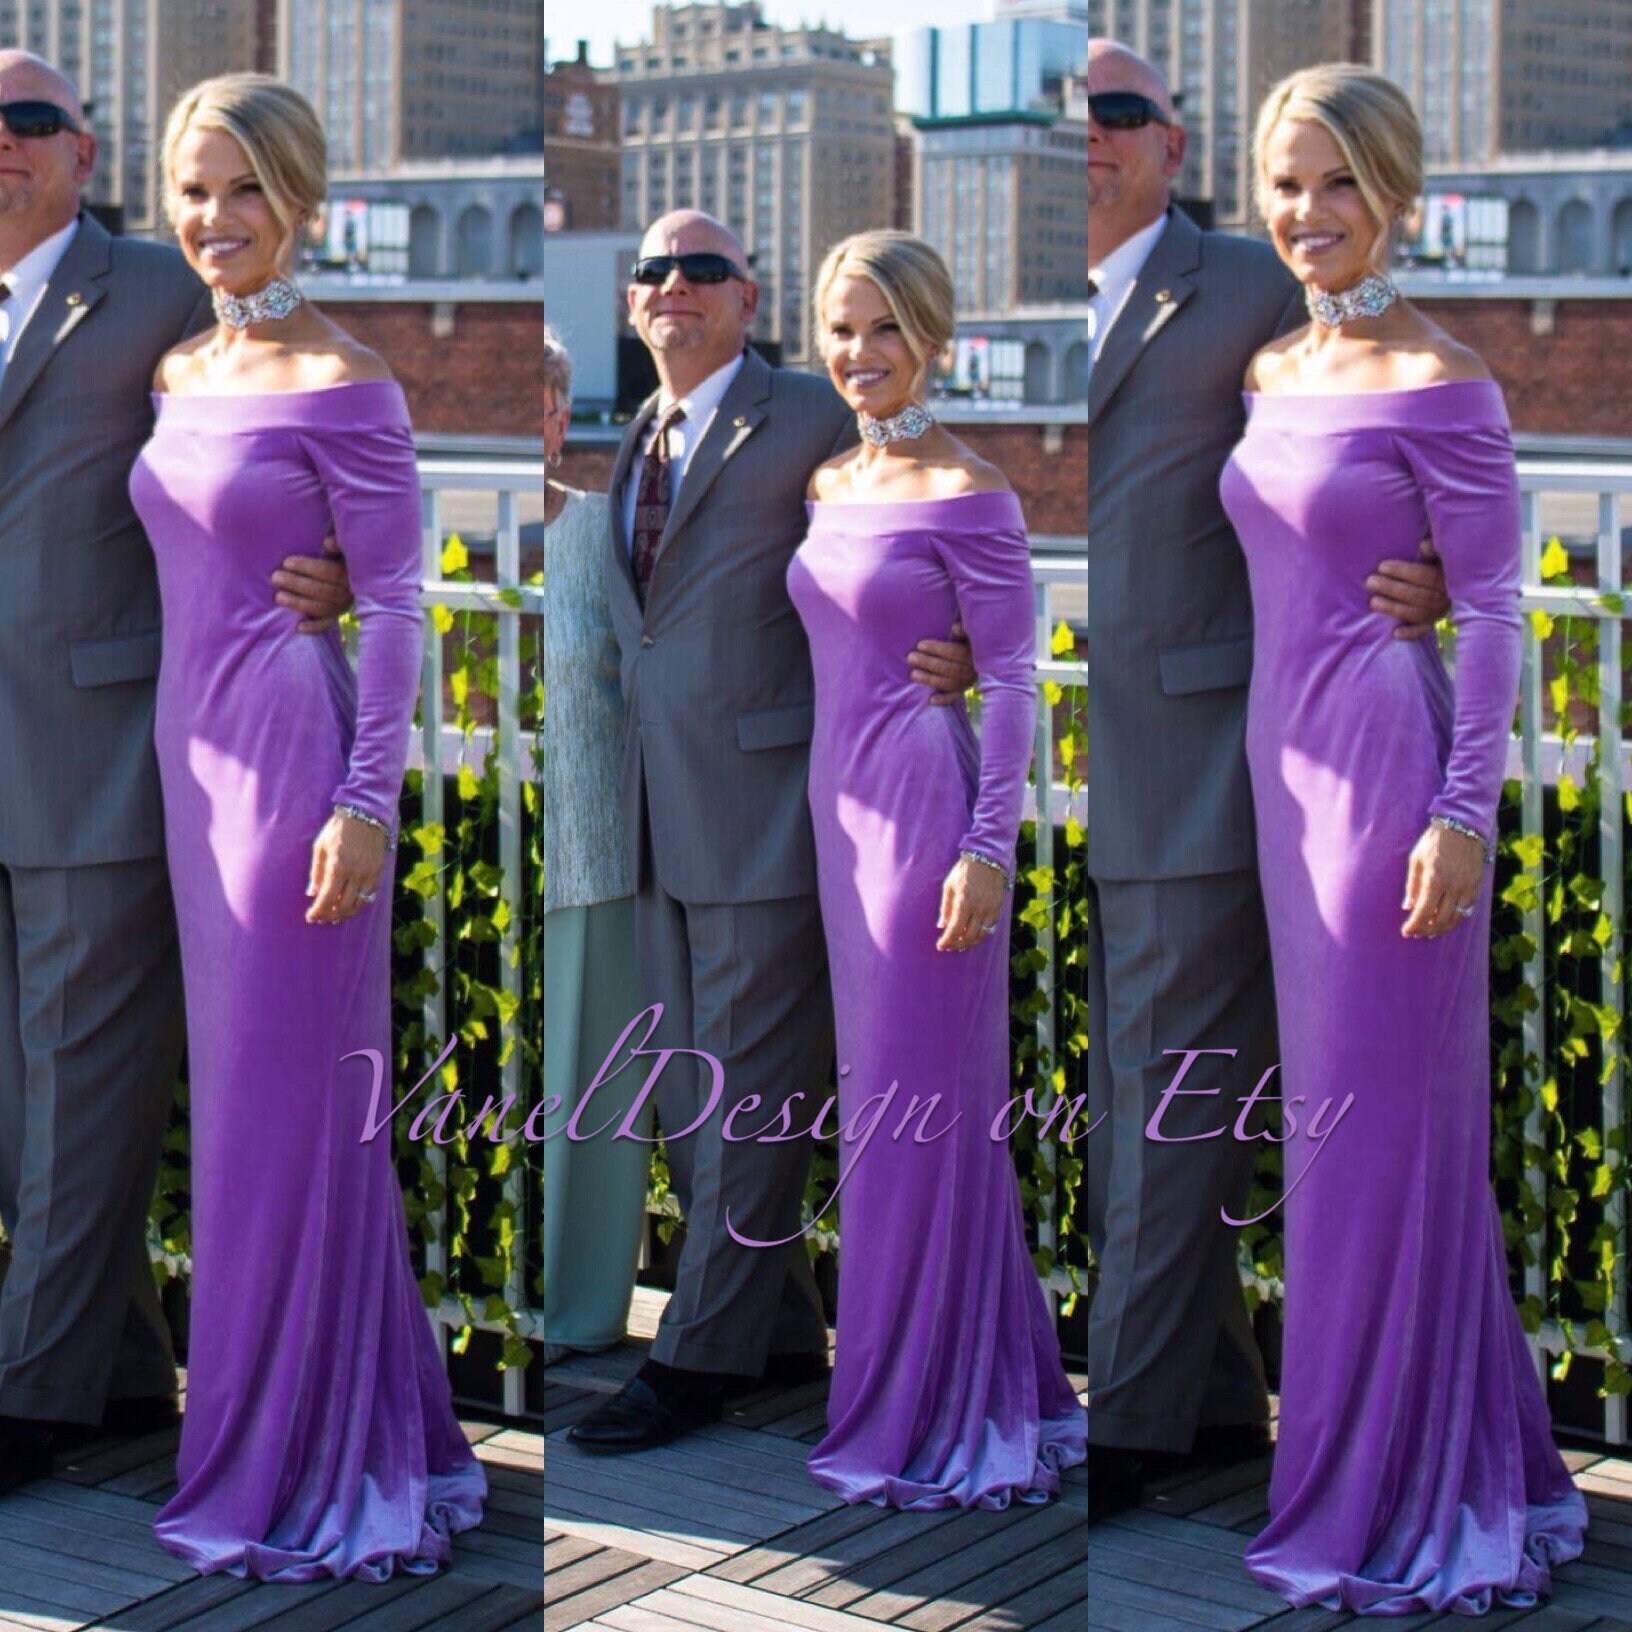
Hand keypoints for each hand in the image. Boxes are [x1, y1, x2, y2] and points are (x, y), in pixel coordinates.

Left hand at [274, 534, 354, 632]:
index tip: (287, 562)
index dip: (307, 567)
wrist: (362, 579)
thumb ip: (338, 545)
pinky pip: (326, 624)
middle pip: (322, 591)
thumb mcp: (344, 550)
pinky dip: (314, 627)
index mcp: (350, 574)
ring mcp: (342, 606)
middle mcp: (348, 593)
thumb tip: (327, 542)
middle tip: (275, 577)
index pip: (329, 572)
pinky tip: (299, 627)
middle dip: (297, 584)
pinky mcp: (337, 617)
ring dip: (299, 604)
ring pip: (321, 608)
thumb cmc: (343, 559)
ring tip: (279, 597)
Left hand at [306, 811, 387, 923]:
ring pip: (359, 903)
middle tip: (322, 919)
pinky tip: (351, 904)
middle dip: (330, 916)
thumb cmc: (338, 829)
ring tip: (336, 916)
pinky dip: (360, 903)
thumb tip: (312, 893)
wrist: (365, 815)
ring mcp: (369, 874)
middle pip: (343, 906)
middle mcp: (355, 874)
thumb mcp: (320, 847)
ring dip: (346, 913)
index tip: (311, 917)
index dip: (318, 912)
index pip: (327, 899)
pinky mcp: (378, 872)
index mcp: (338, 867)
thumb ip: (316, 872)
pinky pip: (370, 894)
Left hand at [909, 618, 976, 706]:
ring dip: (930, 680)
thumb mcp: (969, 633)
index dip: (937, 649)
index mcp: (974, 654)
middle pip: (949, 668)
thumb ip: (963, 630)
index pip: (955, 652)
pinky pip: (954, 698)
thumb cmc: (968, 640)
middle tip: (911, 657)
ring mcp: (968, 682)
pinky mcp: (963, 691)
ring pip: (949, 683)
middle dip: (928, 663)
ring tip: (913, 674)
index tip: (920, 645)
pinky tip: (931, 700)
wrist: (983, 657)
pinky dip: (943, 700)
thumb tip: (954, 628)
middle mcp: (972, 670)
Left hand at [936, 855, 1007, 951]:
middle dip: (957, 945)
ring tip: (961, 944)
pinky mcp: (998, 908)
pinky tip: (974, 934)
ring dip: (970, 942)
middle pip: (968, 937)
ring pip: (981, 935)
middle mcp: (978, 909)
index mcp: (964, 903)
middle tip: (950, 946)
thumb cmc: (964, 871)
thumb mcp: (949, 886)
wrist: (987, 859)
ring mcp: (990, 909)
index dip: (947, 942)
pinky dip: (981, 934)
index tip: (940, 946)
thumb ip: (945, 907)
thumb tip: (941, 925)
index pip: (954, 931)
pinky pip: (990, 927)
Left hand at [1368, 537, 1449, 641]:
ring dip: (1394, 609)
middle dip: (1392, 589)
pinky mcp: (1433, 624)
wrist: (1459, 585)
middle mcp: (1445, 597)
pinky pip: (1422, 631)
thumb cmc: (1439, 563)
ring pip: (1416, 613)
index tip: (1382, 566)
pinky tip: (1395, 633)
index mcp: (1447, 578)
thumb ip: (1434, 548)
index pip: (1425, 576)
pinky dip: (1410, 634)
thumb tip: (1423, 546)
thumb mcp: (1440, 553)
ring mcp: (1439, 612)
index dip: (1403, 571)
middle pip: (1418, 595)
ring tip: (1373, 602)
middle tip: (1370, 582)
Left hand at [1401, 822, 1484, 937]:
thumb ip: (1412, 885)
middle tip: (1417, 933)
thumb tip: (1407, 906)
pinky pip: (1467, 909)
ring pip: (1456, 918)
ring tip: (1431, 931)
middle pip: (1440, 920)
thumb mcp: (1416, 860)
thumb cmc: (1434, 841)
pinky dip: (1457, 918)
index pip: (1423, 913)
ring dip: (1443, 928)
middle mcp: (1452, 887)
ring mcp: (1467, 887)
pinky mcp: (1476, 885)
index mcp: (1434, 881)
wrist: (1462, 827)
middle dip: (1427, 930)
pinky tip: (1447, 919)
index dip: (1414, 926)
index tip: (1406, 931)